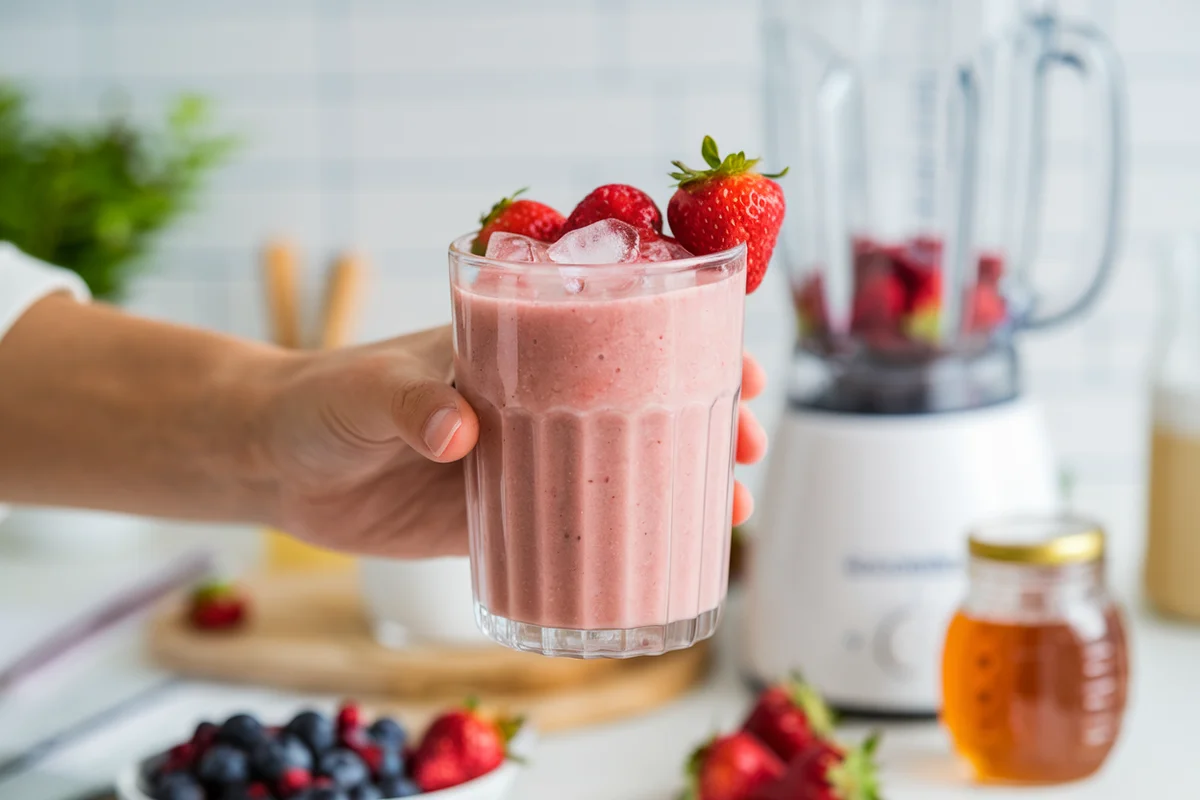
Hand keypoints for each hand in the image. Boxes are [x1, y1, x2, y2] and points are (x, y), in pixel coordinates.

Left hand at [260, 325, 767, 557]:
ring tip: (731, 510)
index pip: (613, 331)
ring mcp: (521, 459)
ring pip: (620, 465)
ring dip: (680, 483)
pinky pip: (574, 527)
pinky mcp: (499, 515)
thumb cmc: (322, 400)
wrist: (278, 464)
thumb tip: (462, 432)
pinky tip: (662, 560)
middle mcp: (532, 400)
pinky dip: (623, 540)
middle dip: (705, 418)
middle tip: (748, 445)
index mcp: (514, 348)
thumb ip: (409, 402)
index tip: (735, 361)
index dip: (682, 341)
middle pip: (639, 401)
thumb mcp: (366, 391)